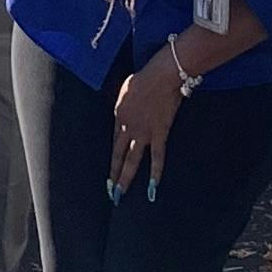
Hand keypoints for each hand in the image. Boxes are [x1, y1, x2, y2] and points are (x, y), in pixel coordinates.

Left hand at [110, 46, 190, 193]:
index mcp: (119, 117)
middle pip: (118, 156)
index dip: (113, 158)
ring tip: (121, 195)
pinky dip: (156, 172)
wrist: (160, 77)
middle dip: (114, 175)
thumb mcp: (126, 90)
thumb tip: (126, 109)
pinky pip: (157, 157)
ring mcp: (143, 133)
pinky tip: (153, 187)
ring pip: (132, 161)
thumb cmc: (144, 78)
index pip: (114, 142)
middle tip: (110, 192)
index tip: (111, 171)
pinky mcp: (159, 134)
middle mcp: (127, 128)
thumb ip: (125, 104)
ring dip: (126, 178)